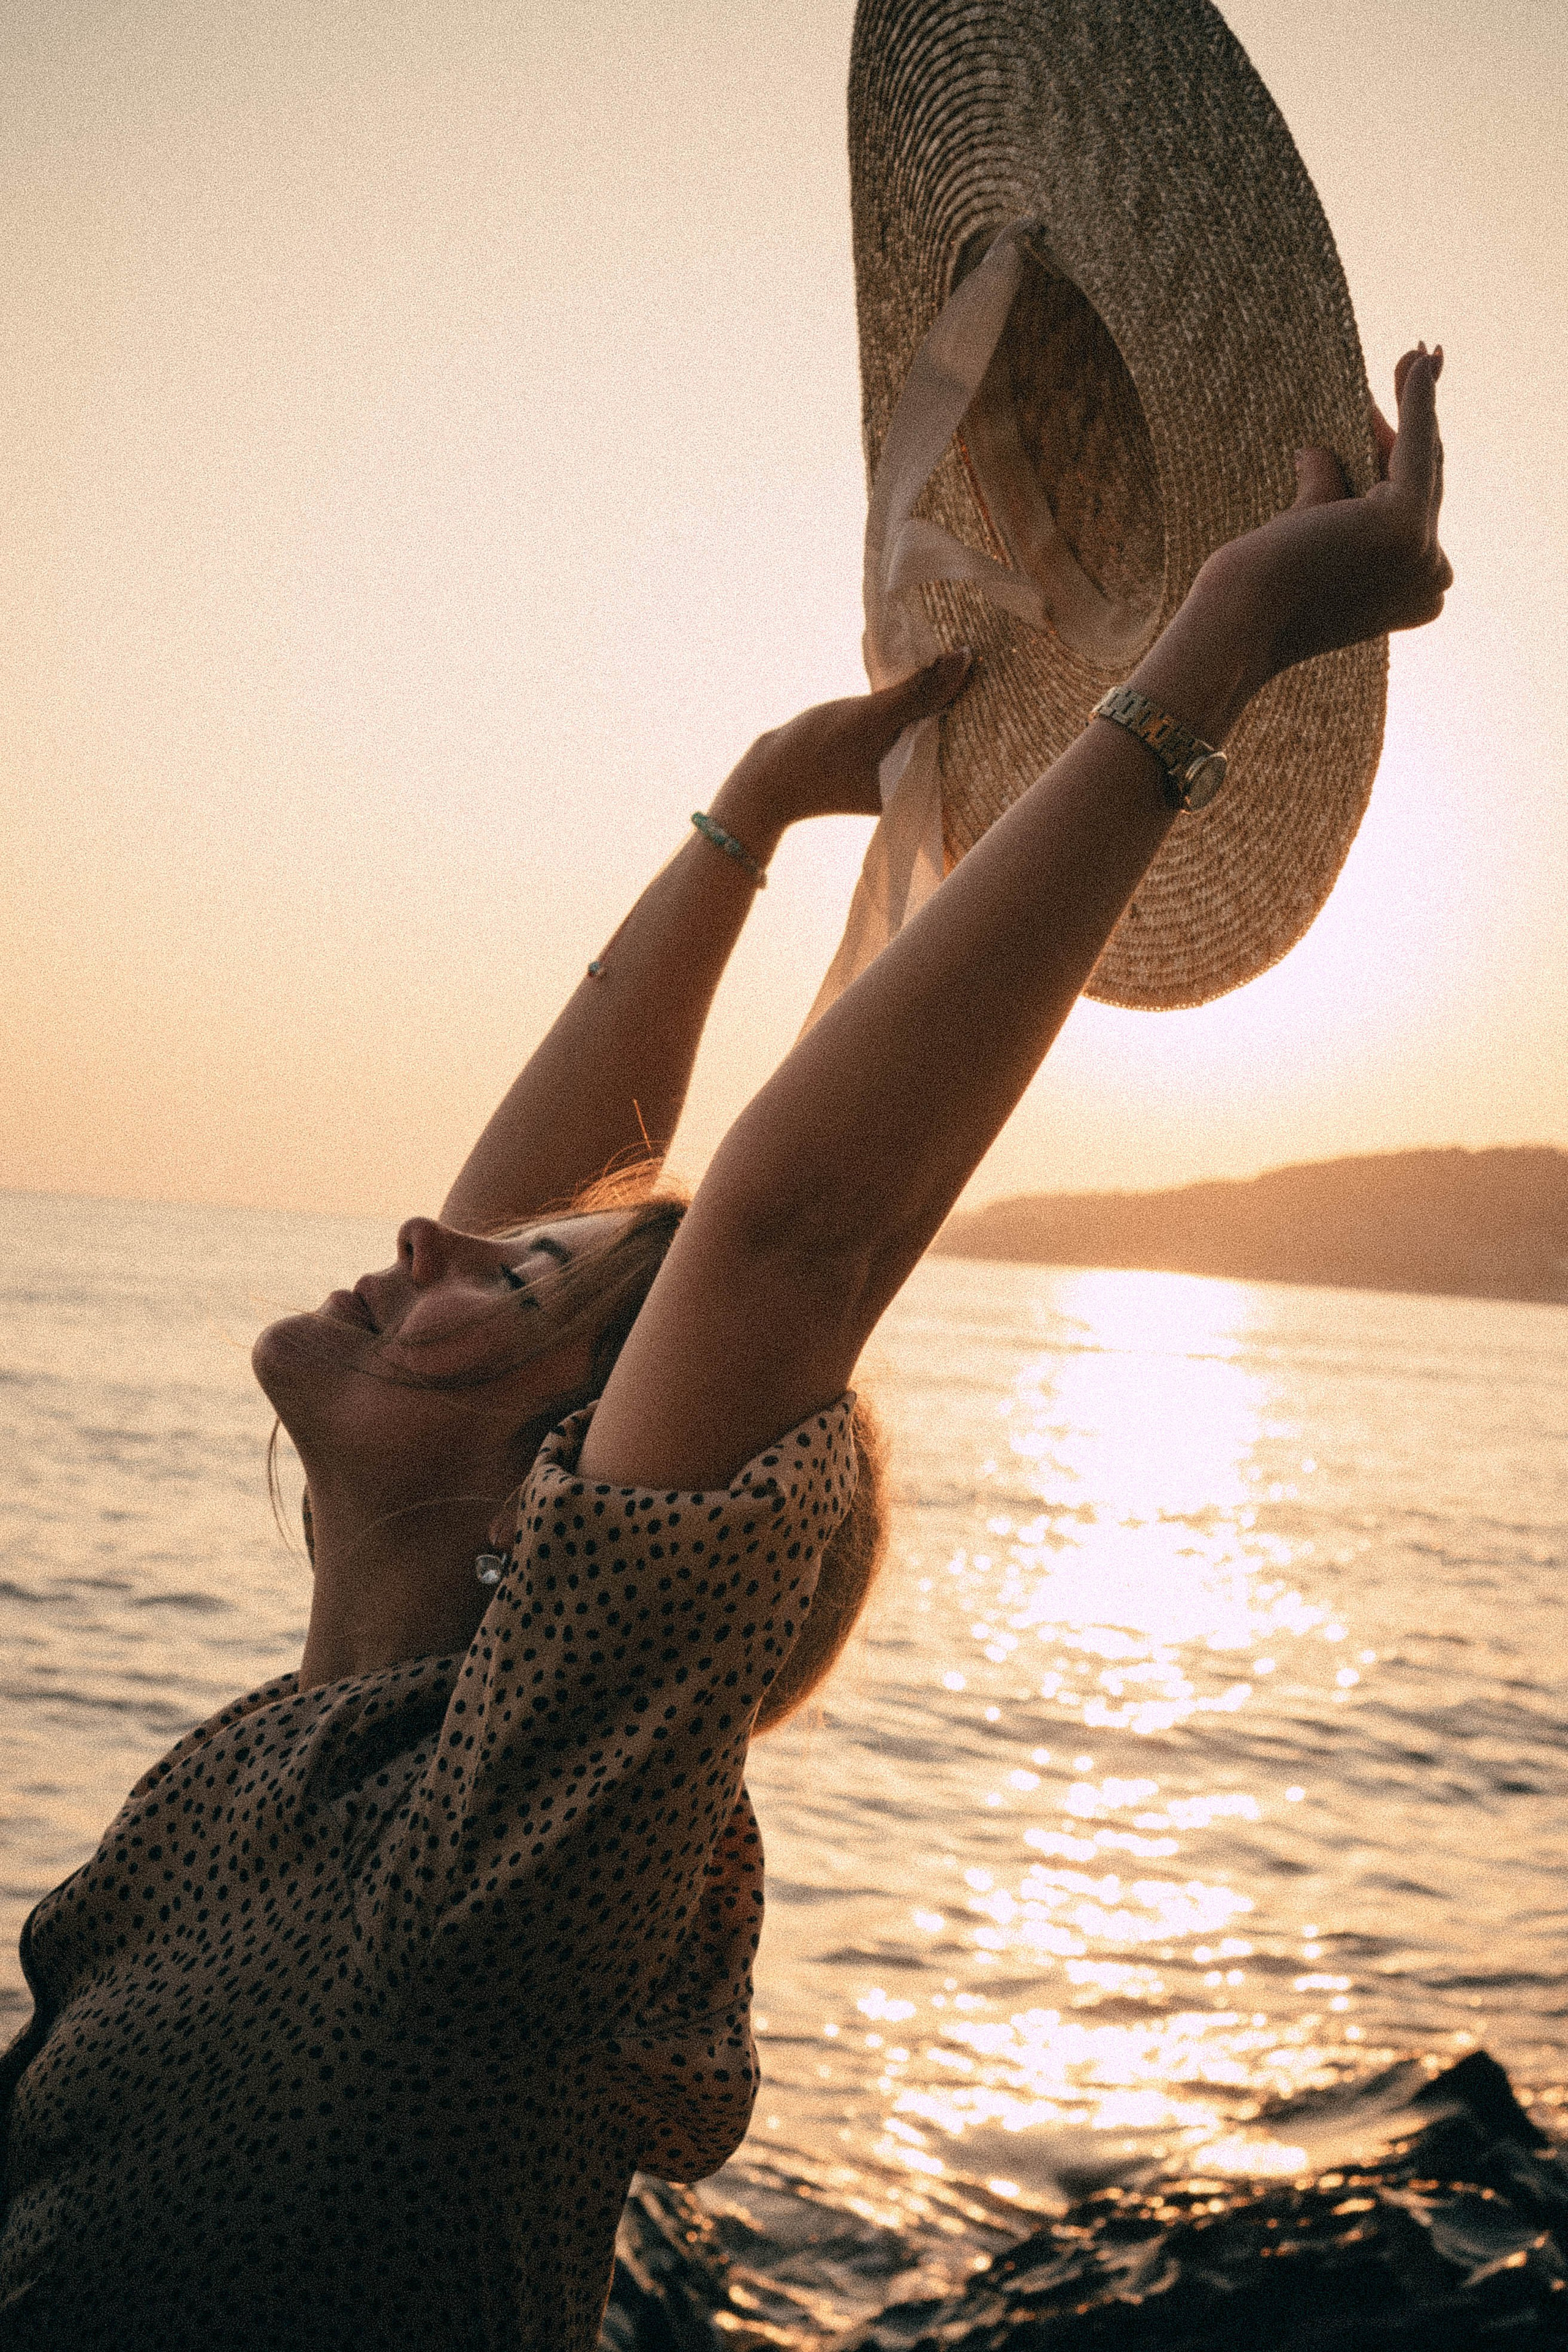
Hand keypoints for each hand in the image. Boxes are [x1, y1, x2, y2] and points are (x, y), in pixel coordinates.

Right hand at [712, 650, 972, 845]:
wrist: (764, 781)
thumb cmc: (816, 753)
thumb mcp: (872, 717)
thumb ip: (920, 691)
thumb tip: (965, 658)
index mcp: (923, 783)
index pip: (968, 736)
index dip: (982, 699)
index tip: (997, 661)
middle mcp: (916, 781)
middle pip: (952, 728)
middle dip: (961, 692)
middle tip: (979, 646)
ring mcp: (897, 769)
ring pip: (929, 722)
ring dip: (934, 690)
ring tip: (952, 652)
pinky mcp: (879, 757)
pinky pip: (906, 721)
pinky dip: (909, 698)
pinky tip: (915, 669)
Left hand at [1195, 344, 1451, 693]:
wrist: (1240, 615)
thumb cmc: (1257, 585)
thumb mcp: (1304, 529)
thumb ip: (1323, 490)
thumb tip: (1314, 450)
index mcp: (1413, 596)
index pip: (1415, 507)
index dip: (1406, 452)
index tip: (1400, 406)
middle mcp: (1431, 581)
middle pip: (1422, 479)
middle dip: (1417, 417)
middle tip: (1418, 358)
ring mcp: (1423, 555)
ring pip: (1420, 461)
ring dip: (1419, 397)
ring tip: (1418, 351)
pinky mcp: (1408, 526)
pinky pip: (1416, 445)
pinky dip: (1418, 400)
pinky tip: (1421, 360)